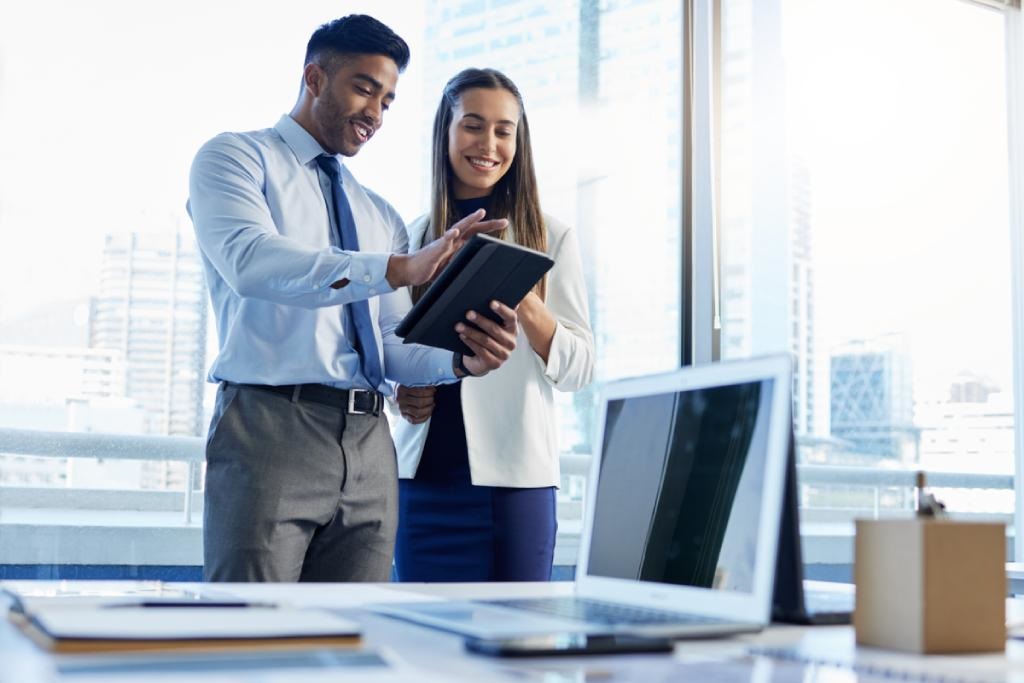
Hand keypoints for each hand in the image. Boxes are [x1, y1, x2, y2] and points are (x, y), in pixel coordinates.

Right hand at [385, 209, 508, 287]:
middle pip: (472, 228)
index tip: (504, 223)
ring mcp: (443, 244)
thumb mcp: (452, 267)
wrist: (410, 271)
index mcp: (457, 244)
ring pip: (458, 229)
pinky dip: (448, 237)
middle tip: (504, 221)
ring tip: (480, 213)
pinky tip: (454, 232)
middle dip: (488, 223)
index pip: (476, 233)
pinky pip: (441, 243)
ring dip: (469, 220)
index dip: (489, 227)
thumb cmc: (431, 268)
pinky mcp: (433, 252)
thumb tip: (479, 269)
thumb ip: (463, 264)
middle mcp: (452, 240)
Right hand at [396, 384, 436, 423]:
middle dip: (430, 401)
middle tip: (433, 398)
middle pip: (419, 403)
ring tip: (432, 405)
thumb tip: (432, 388)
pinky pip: (414, 420)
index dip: (429, 392)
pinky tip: (428, 413)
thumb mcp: (410, 383)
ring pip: (418, 413)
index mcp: (402, 390)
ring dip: (428, 409)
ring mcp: (402, 409)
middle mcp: (401, 400)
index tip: (433, 391)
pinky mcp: (404, 415)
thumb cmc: (407, 388)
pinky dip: (424, 418)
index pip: (419, 392)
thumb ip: (420, 385)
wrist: (398, 394)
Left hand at [457, 301, 517, 376]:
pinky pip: (481, 351)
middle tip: (468, 314)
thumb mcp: (493, 326)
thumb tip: (497, 293)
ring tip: (459, 326)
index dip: (502, 310)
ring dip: (471, 332)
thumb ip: (496, 314)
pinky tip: (463, 336)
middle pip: (495, 329)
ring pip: (485, 340)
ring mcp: (504, 354)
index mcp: (512, 329)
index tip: (491, 303)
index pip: (511, 317)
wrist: (481, 361)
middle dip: (480, 320)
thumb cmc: (487, 339)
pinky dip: (470, 342)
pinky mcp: (494, 363)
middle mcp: (511, 342)